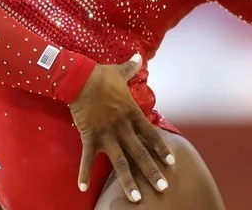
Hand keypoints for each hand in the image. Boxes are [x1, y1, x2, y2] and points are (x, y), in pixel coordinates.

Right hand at [70, 53, 174, 202]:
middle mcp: (123, 127)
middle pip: (140, 153)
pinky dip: (84, 173)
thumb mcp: (119, 72)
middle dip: (152, 171)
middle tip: (162, 187)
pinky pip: (87, 158)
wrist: (80, 78)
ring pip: (120, 162)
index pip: (151, 134)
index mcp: (132, 113)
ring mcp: (107, 134)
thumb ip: (131, 68)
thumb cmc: (101, 75)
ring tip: (136, 198)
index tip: (171, 162)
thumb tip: (138, 55)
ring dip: (128, 181)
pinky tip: (83, 187)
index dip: (161, 148)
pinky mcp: (89, 137)